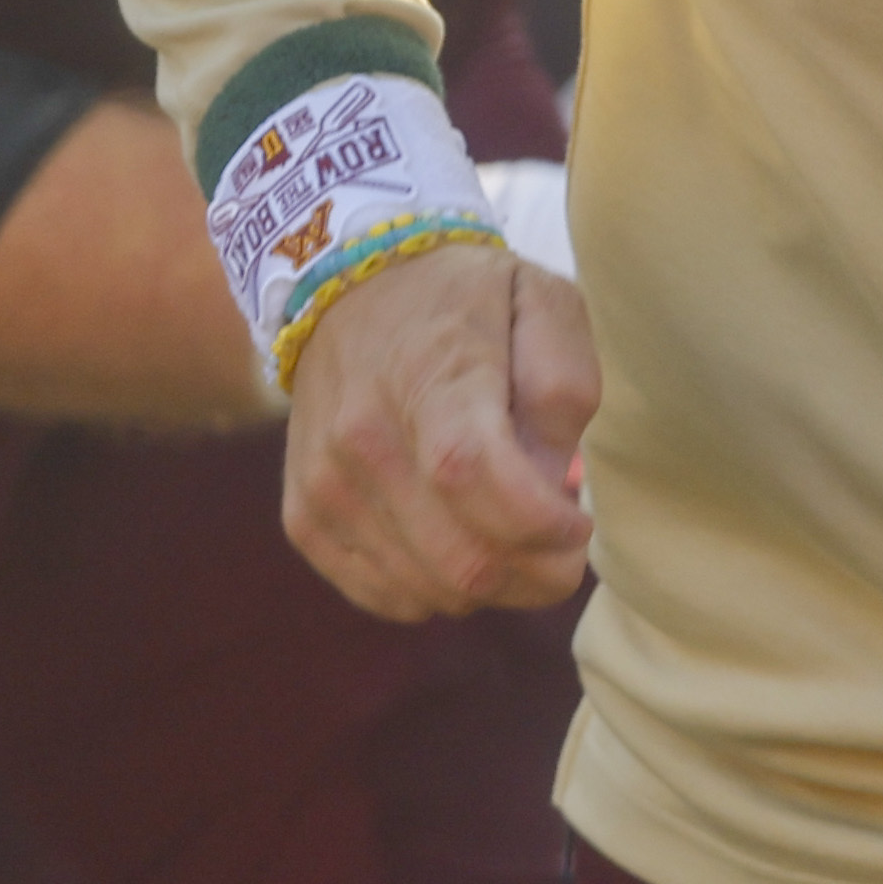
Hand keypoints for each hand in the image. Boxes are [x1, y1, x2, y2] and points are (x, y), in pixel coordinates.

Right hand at [279, 239, 598, 617]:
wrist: (346, 286)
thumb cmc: (464, 299)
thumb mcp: (541, 301)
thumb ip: (562, 386)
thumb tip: (553, 484)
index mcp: (431, 375)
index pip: (473, 474)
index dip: (538, 526)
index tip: (577, 527)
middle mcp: (364, 437)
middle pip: (460, 559)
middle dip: (535, 576)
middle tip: (561, 550)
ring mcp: (326, 485)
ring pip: (430, 591)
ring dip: (491, 585)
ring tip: (508, 533)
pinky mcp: (305, 518)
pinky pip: (386, 597)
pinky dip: (436, 589)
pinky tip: (456, 541)